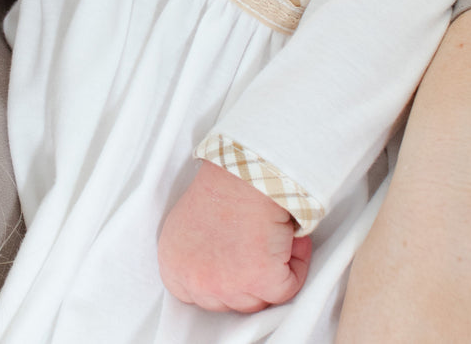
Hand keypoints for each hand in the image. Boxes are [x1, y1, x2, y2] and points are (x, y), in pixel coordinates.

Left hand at [158, 160, 312, 312]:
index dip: (222, 279)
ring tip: (273, 234)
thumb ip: (196, 255)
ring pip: (260, 300)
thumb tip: (219, 270)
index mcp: (173, 267)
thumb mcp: (187, 225)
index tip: (235, 262)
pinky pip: (288, 288)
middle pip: (230, 303)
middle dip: (248, 278)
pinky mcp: (260, 281)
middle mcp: (196, 282)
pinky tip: (290, 238)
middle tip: (258, 245)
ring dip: (274, 270)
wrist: (243, 168)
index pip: (197, 297)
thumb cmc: (222, 184)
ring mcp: (227, 286)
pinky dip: (297, 264)